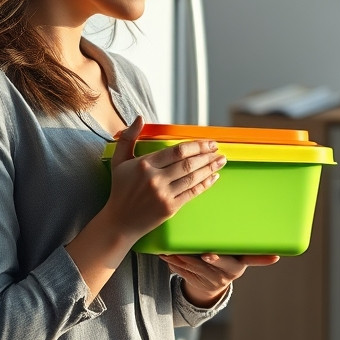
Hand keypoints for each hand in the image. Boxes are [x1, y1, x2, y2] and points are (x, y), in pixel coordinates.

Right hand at [103, 117, 225, 243]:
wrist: (120, 222)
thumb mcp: (119, 161)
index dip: (196, 146)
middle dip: (206, 155)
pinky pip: (192, 193)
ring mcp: (163, 194)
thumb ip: (128, 138)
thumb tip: (139, 118)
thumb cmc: (121, 190)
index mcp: (144, 165)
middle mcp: (155, 179)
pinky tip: (214, 177)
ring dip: (210, 168)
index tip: (208, 142)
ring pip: (192, 178)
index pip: (176, 151)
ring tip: (221, 160)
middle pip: (187, 163)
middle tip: (217, 149)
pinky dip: (205, 184)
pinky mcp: (170, 208)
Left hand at [159, 253, 280, 306]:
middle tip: (179, 249)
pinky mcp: (195, 282)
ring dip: (178, 257)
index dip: (218, 259)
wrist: (214, 286)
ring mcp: (208, 281)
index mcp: (237, 266)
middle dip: (192, 257)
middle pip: (205, 264)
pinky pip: (182, 272)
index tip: (208, 256)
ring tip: (169, 247)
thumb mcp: (241, 258)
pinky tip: (166, 254)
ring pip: (190, 267)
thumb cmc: (229, 262)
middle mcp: (224, 275)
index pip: (228, 263)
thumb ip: (252, 254)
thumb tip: (275, 255)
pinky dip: (173, 263)